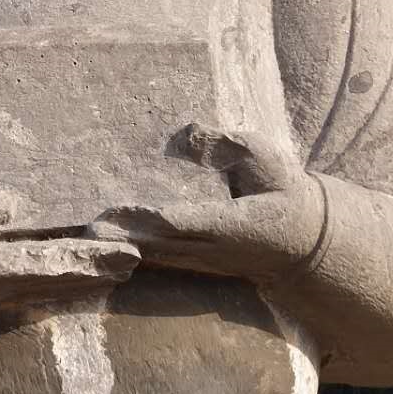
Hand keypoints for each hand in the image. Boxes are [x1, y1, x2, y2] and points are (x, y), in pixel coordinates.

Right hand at [0, 176, 138, 327]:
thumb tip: (10, 204)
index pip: (43, 264)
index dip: (82, 261)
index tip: (117, 256)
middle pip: (58, 279)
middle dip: (98, 269)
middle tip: (138, 259)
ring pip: (52, 285)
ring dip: (88, 276)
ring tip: (126, 266)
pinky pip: (39, 285)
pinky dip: (67, 280)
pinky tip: (89, 276)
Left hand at [90, 128, 324, 283]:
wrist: (303, 237)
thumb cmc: (282, 188)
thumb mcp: (264, 156)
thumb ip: (227, 143)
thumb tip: (190, 130)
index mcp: (232, 221)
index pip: (187, 220)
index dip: (153, 217)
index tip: (123, 211)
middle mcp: (215, 247)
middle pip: (163, 244)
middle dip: (125, 237)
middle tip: (89, 229)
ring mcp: (207, 260)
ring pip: (160, 256)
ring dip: (125, 249)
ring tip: (89, 238)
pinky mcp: (201, 263)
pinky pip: (165, 259)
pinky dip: (138, 253)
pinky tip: (111, 247)